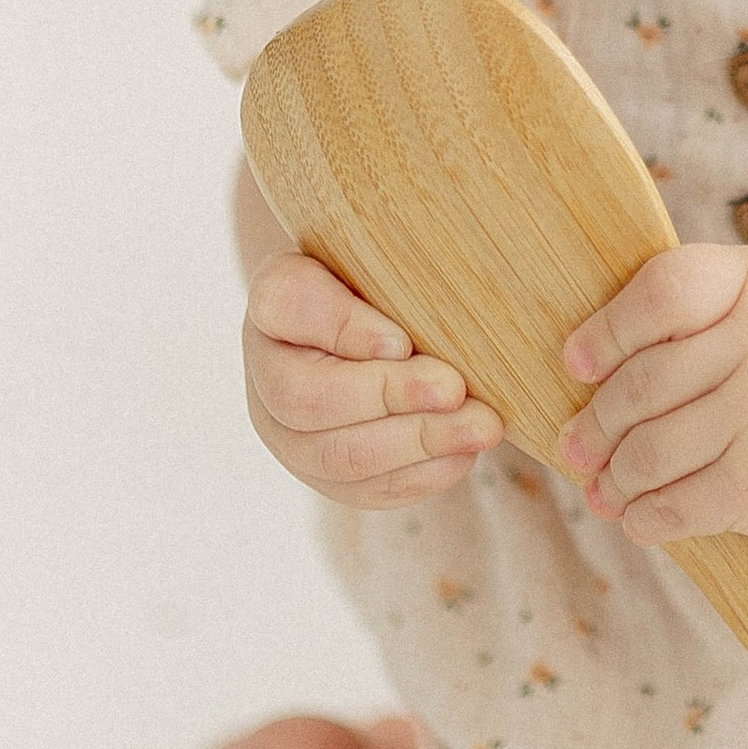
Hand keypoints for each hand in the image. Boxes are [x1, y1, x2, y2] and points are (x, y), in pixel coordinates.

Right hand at [242, 249, 502, 506]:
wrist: (383, 332)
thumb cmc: (384, 286)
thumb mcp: (381, 258)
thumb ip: (387, 270)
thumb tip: (405, 343)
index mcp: (274, 306)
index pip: (288, 306)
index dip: (342, 329)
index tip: (401, 340)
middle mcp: (267, 378)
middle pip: (308, 402)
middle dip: (389, 397)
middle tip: (453, 388)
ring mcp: (294, 440)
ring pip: (342, 458)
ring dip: (418, 443)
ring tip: (480, 427)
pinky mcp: (334, 481)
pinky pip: (374, 490)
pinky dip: (425, 472)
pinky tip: (465, 450)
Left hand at [555, 245, 747, 548]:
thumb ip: (683, 310)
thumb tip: (579, 369)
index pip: (660, 295)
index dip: (605, 333)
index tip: (575, 365)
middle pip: (642, 386)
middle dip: (594, 425)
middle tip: (576, 445)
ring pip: (652, 453)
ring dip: (613, 478)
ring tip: (604, 487)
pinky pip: (682, 506)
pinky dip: (645, 517)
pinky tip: (638, 516)